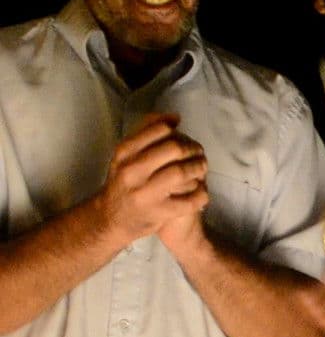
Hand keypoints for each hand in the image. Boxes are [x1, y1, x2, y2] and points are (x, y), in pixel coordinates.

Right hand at [94, 112, 208, 244]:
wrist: (111, 219)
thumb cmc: (125, 180)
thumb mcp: (126, 154)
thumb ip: (147, 131)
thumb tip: (175, 117)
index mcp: (125, 153)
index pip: (159, 130)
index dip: (178, 132)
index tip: (183, 138)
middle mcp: (132, 171)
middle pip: (174, 149)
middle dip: (193, 148)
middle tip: (199, 153)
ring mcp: (145, 193)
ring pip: (181, 172)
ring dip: (199, 167)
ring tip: (201, 168)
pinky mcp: (158, 212)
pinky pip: (189, 200)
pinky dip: (201, 194)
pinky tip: (201, 191)